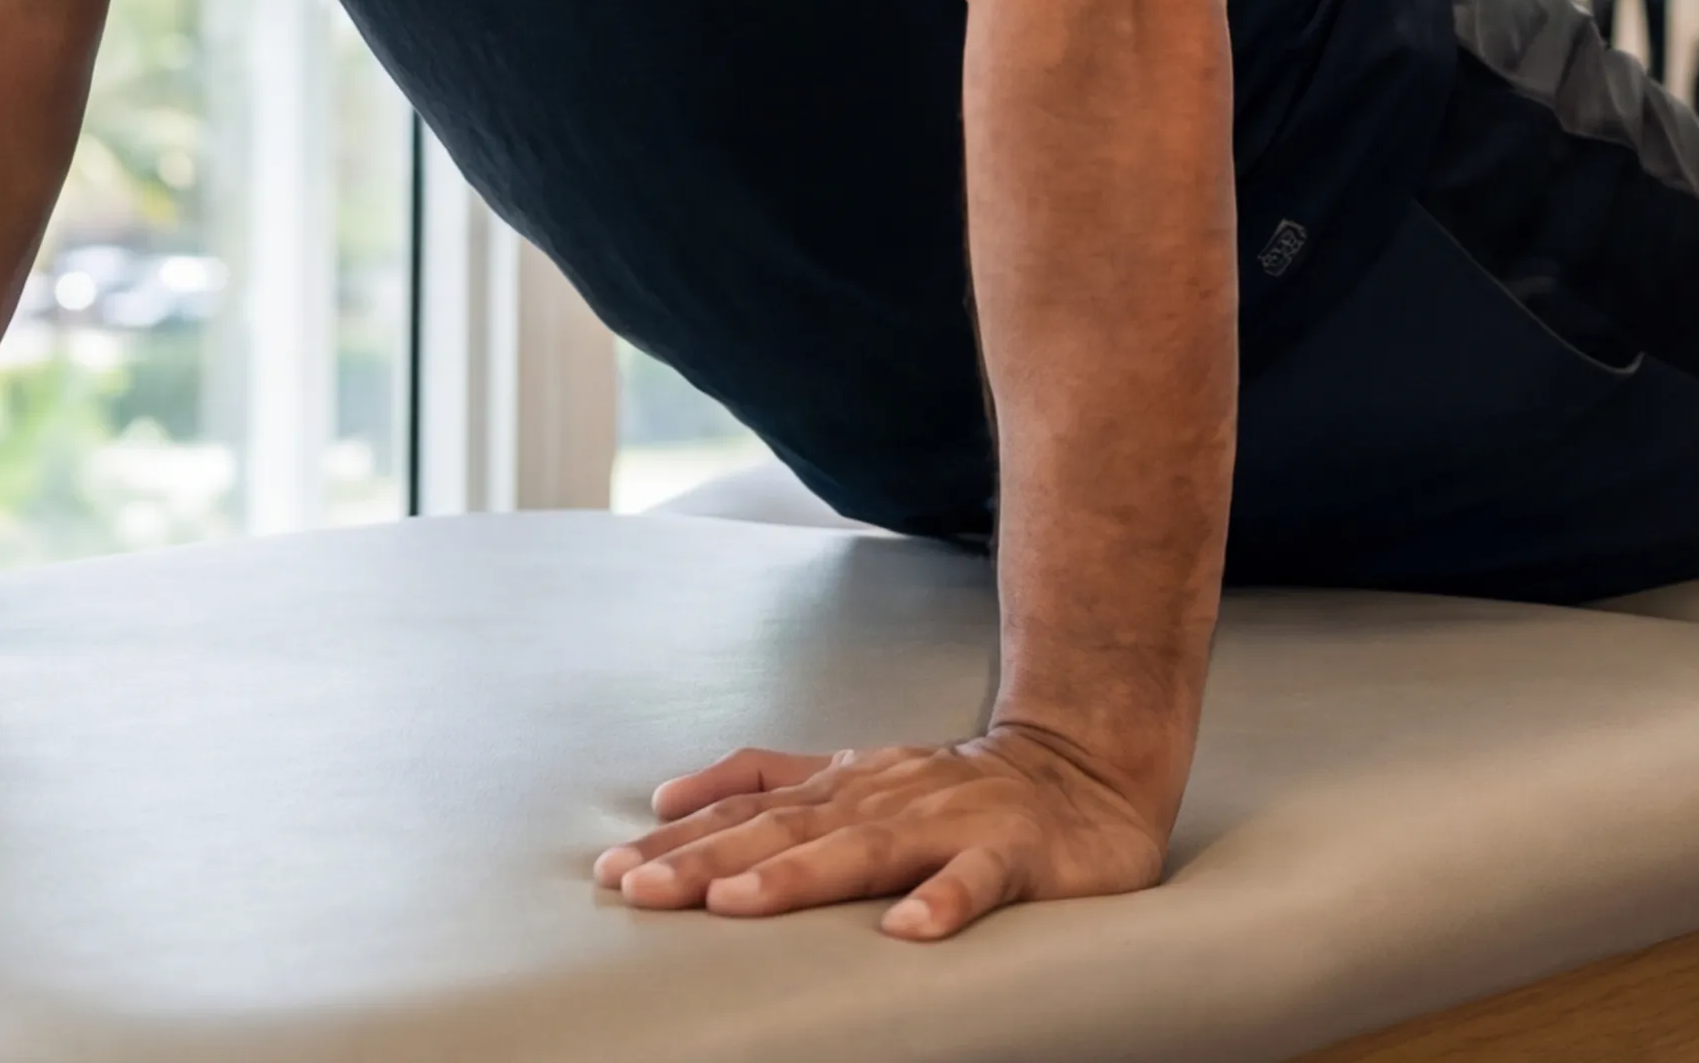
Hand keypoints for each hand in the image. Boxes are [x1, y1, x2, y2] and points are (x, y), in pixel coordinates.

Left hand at [596, 724, 1174, 940]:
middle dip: (707, 860)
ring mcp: (949, 822)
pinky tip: (908, 932)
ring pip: (865, 851)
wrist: (1085, 766)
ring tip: (737, 903)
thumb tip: (670, 796)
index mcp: (844, 785)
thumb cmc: (957, 788)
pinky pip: (977, 882)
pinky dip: (942, 904)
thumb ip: (768, 782)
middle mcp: (884, 796)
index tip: (613, 870)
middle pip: (784, 830)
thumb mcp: (853, 775)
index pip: (749, 810)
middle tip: (640, 889)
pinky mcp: (1014, 854)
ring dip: (798, 876)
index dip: (680, 839)